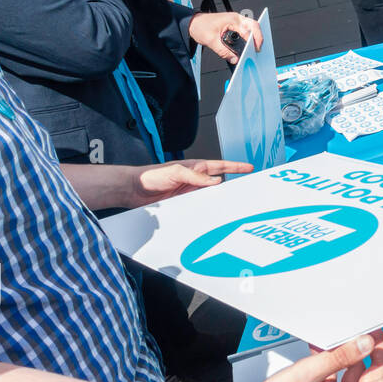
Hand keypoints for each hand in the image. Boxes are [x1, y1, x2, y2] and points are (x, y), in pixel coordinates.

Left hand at [129, 159, 254, 207]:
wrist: (133, 190)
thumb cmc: (151, 176)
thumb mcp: (175, 172)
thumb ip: (196, 176)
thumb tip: (215, 180)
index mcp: (195, 168)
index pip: (220, 166)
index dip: (235, 167)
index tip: (249, 167)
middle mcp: (194, 180)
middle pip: (219, 182)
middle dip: (233, 183)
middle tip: (247, 188)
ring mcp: (189, 192)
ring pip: (210, 196)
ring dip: (219, 199)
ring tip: (232, 204)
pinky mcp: (183, 203)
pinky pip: (199, 206)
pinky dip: (207, 209)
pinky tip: (212, 214)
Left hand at [188, 10, 263, 63]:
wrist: (193, 23)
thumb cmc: (200, 27)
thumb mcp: (211, 41)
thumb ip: (223, 52)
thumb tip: (234, 59)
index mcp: (232, 20)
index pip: (247, 30)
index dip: (252, 41)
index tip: (254, 50)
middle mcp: (236, 18)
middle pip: (254, 25)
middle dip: (259, 37)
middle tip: (258, 49)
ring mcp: (236, 20)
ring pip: (252, 26)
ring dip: (255, 36)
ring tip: (256, 47)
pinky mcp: (234, 24)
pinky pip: (246, 28)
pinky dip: (250, 35)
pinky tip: (250, 43)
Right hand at [241, 331, 382, 381]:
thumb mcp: (307, 375)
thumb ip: (339, 357)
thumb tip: (366, 342)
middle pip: (375, 374)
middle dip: (375, 348)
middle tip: (371, 327)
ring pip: (358, 373)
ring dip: (353, 352)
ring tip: (342, 333)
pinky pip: (340, 377)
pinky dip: (336, 360)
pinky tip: (323, 347)